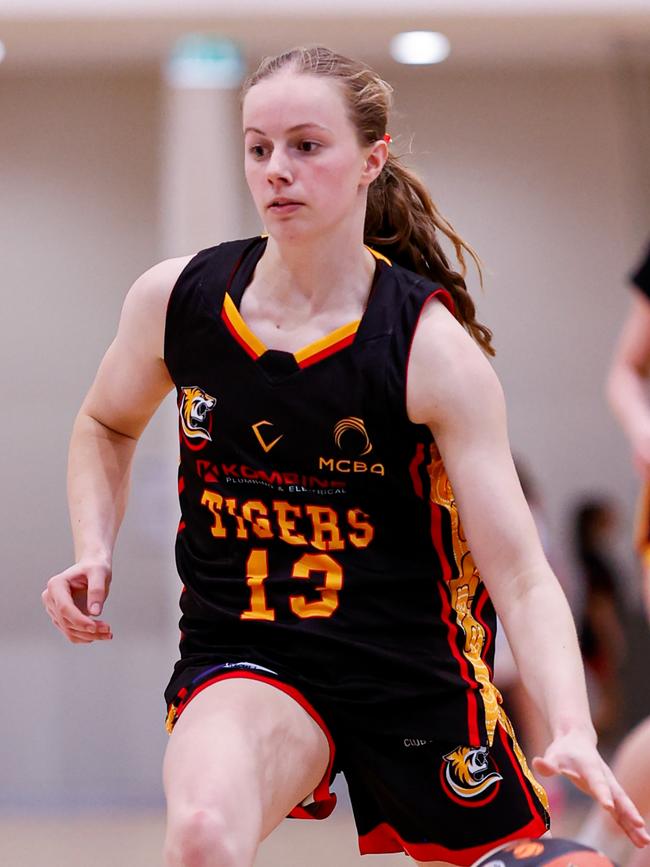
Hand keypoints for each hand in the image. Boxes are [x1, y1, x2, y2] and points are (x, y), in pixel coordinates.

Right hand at [42, 559, 112, 643]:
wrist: (92, 568)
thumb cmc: (95, 567)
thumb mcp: (100, 573)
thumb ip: (97, 590)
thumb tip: (95, 612)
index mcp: (56, 585)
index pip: (64, 608)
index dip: (79, 620)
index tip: (95, 627)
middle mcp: (50, 598)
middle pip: (66, 622)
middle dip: (88, 629)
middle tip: (108, 630)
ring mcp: (54, 609)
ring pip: (69, 630)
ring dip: (88, 636)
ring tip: (108, 633)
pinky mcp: (61, 617)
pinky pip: (71, 632)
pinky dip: (85, 637)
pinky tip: (100, 634)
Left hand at [533, 731, 649, 847]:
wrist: (576, 740)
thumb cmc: (563, 750)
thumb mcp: (553, 755)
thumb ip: (548, 763)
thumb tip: (537, 763)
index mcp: (591, 768)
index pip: (597, 782)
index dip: (602, 794)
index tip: (609, 807)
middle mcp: (604, 777)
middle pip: (618, 795)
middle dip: (628, 811)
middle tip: (639, 825)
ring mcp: (609, 786)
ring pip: (623, 805)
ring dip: (633, 822)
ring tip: (645, 840)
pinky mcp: (608, 794)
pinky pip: (620, 811)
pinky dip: (628, 824)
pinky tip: (638, 839)